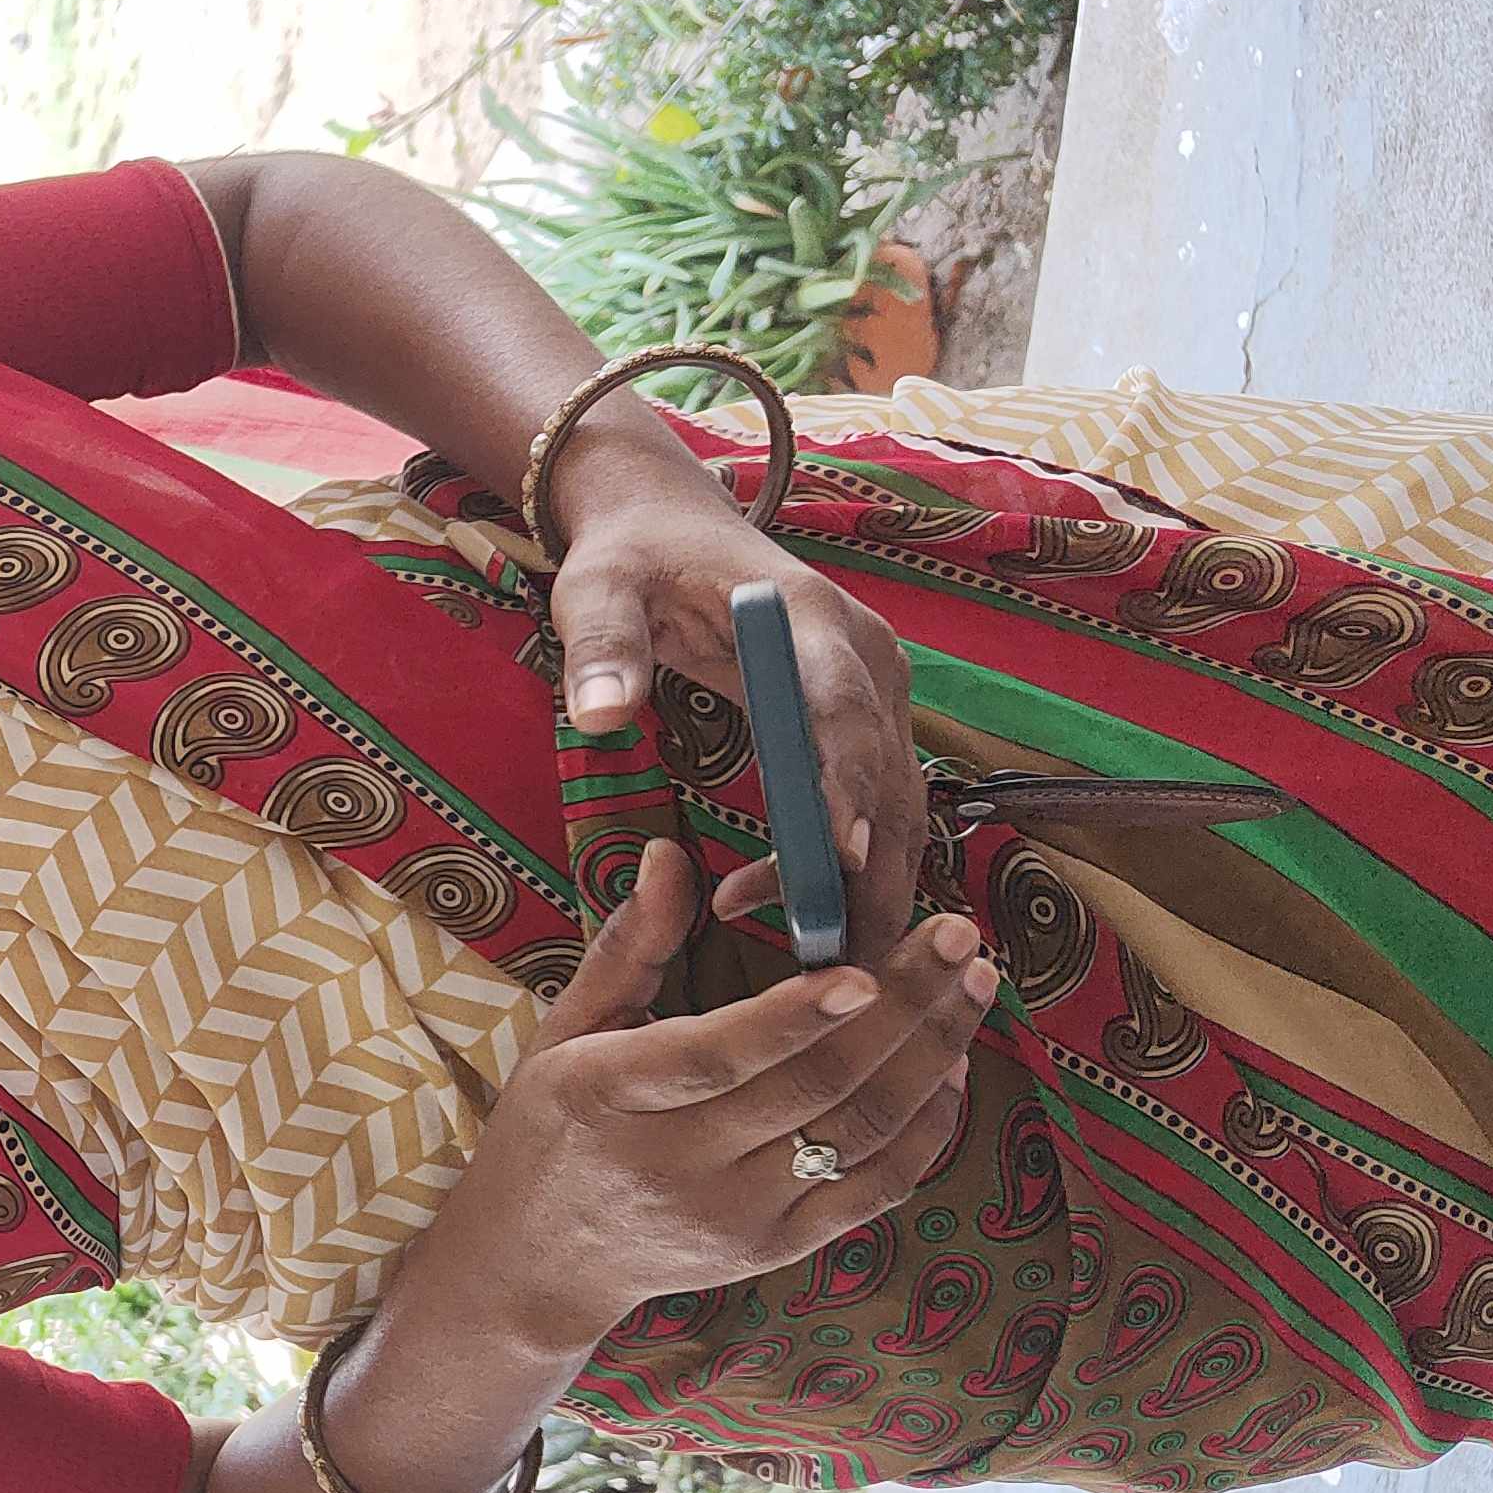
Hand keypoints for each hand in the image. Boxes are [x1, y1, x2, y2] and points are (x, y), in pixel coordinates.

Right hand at [446, 842, 998, 1346]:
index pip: (712, 1057)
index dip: (791, 1017)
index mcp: (607, 1097)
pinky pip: (875, 1189)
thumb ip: (629, 944)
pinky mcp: (777, 1249)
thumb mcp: (566, 1032)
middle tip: (956, 932)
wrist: (538, 1265)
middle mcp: (675, 1166)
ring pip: (858, 1133)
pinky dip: (927, 1128)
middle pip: (810, 1086)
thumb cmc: (552, 1129)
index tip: (861, 969)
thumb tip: (671, 854)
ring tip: (973, 982)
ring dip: (930, 1055)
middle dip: (900, 1005)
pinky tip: (950, 1067)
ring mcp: (735, 1215)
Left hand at [545, 475, 929, 967]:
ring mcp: (876, 691)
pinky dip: (846, 864)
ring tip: (821, 965)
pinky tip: (782, 908)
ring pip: (893, 804)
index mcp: (810, 620)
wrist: (672, 527)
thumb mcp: (599, 589)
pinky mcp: (865, 719)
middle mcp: (866, 657)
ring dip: (867, 885)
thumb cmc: (634, 559)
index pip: (840, 709)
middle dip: (874, 872)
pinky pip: (872, 803)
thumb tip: (600, 714)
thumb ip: (602, 647)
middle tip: (843, 963)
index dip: (845, 784)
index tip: (842, 858)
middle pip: (888, 775)